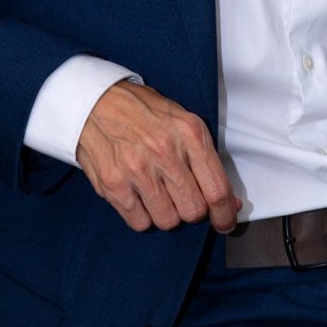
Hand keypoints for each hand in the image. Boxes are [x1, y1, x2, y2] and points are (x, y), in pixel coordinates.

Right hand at [75, 80, 243, 234]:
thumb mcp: (184, 125)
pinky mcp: (113, 184)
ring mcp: (137, 170)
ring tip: (158, 193)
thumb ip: (208, 163)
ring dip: (167, 213)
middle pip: (193, 211)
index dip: (225, 216)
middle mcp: (165, 152)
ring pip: (168, 221)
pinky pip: (140, 223)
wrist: (96, 103)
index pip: (217, 190)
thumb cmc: (145, 114)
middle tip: (181, 196)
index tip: (225, 223)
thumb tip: (230, 203)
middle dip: (191, 210)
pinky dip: (143, 215)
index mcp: (189, 134)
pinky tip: (139, 196)